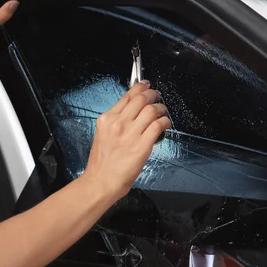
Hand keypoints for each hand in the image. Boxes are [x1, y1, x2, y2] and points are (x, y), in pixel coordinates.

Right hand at [82, 81, 170, 199]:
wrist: (101, 181)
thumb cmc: (101, 163)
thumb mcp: (102, 135)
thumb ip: (115, 122)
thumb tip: (132, 113)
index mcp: (106, 119)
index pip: (127, 96)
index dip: (139, 88)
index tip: (145, 85)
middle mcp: (118, 123)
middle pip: (140, 99)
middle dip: (152, 94)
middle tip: (157, 96)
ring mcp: (130, 133)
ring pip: (151, 110)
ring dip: (161, 108)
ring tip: (163, 111)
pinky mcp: (142, 145)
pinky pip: (158, 125)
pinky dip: (165, 121)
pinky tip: (165, 123)